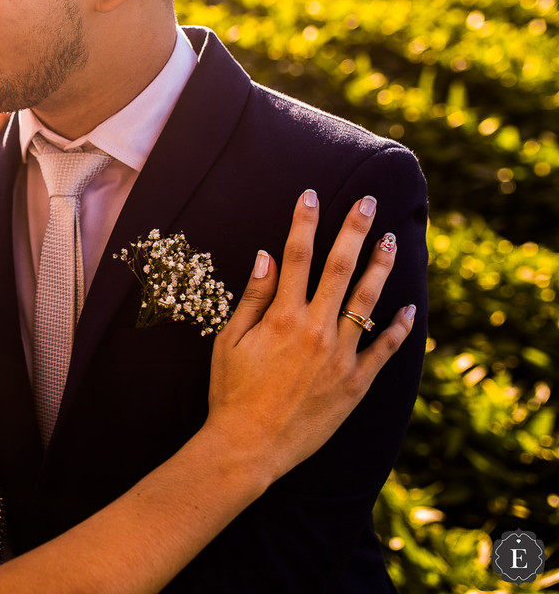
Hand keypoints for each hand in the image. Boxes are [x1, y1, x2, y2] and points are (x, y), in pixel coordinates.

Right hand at [205, 190, 415, 483]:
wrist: (249, 446)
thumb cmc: (231, 392)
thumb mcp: (229, 341)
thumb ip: (253, 297)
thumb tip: (266, 256)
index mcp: (283, 317)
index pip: (296, 256)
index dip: (304, 222)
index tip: (312, 195)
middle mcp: (316, 330)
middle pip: (340, 268)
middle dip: (354, 230)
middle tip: (369, 202)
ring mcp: (341, 356)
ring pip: (368, 301)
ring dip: (381, 267)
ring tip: (392, 241)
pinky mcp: (356, 383)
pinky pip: (384, 350)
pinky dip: (400, 329)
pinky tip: (410, 310)